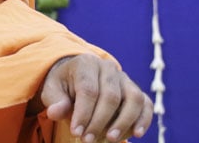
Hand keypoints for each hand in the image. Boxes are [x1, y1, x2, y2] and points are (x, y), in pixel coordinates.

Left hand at [35, 54, 152, 142]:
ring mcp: (125, 78)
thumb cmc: (64, 86)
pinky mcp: (136, 90)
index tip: (76, 132)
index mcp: (86, 63)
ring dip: (124, 122)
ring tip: (110, 139)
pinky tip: (136, 134)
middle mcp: (108, 68)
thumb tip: (55, 112)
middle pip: (110, 96)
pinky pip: (146, 104)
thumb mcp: (52, 90)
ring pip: (133, 99)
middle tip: (88, 140)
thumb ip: (55, 101)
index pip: (88, 90)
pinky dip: (144, 119)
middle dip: (100, 122)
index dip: (83, 113)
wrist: (77, 78)